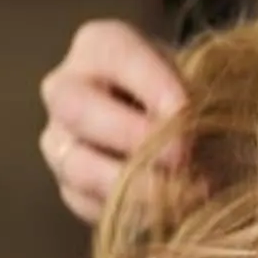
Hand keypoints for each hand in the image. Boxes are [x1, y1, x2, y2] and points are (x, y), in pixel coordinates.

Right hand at [38, 20, 186, 225]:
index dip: (153, 85)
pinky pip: (87, 203)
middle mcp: (65, 88)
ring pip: (78, 165)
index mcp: (99, 45)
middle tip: (182, 156)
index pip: (117, 56)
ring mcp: (58, 140)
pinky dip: (130, 212)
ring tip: (185, 192)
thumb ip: (195, 96)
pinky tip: (170, 210)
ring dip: (134, 184)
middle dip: (134, 136)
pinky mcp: (67, 185)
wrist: (181, 126)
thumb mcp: (199, 77)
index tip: (187, 112)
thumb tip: (195, 134)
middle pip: (79, 109)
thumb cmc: (193, 91)